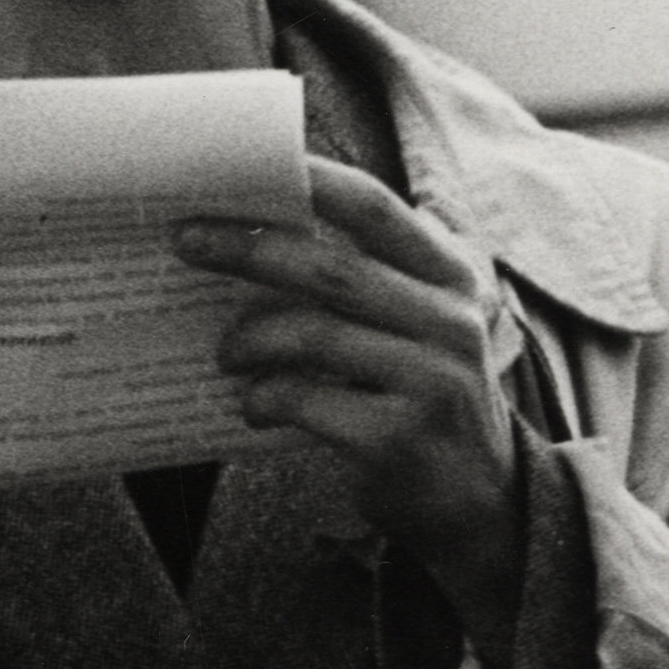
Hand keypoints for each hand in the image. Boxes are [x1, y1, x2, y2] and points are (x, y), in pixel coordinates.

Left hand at [173, 156, 523, 666]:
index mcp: (450, 278)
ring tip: (225, 354)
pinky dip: (263, 398)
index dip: (309, 179)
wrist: (481, 503)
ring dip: (250, 338)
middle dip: (249, 249)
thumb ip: (361, 280)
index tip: (241, 166)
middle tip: (187, 241)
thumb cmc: (418, 394)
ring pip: (314, 333)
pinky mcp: (399, 439)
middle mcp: (451, 322)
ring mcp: (432, 382)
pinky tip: (253, 406)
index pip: (375, 208)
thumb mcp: (413, 326)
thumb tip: (245, 229)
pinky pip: (306, 400)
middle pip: (332, 268)